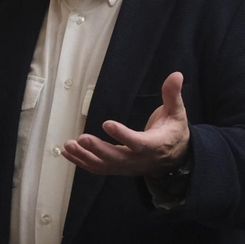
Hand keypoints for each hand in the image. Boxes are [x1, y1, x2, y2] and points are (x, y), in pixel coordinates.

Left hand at [62, 71, 189, 177]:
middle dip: (98, 149)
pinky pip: (99, 168)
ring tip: (69, 145)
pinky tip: (67, 153)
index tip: (107, 123)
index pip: (139, 143)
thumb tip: (176, 75)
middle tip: (81, 138)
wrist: (176, 158)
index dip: (123, 135)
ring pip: (105, 165)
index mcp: (155, 145)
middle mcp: (139, 159)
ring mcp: (128, 166)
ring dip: (85, 156)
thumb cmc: (174, 132)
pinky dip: (82, 162)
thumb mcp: (177, 113)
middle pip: (117, 157)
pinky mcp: (119, 168)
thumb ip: (173, 95)